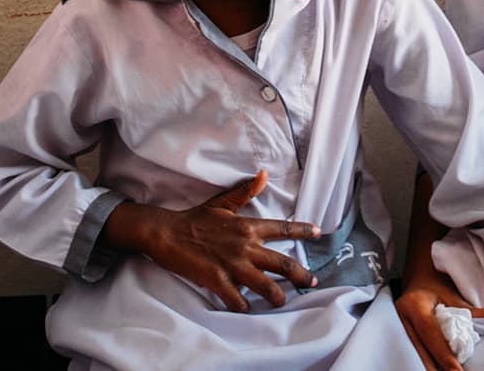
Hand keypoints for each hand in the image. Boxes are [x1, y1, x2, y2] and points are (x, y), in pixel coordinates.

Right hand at [100, 169, 320, 311]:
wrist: (166, 232)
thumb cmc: (194, 219)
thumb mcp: (222, 203)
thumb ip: (245, 192)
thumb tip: (263, 174)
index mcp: (247, 226)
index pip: (283, 228)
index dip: (303, 230)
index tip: (318, 232)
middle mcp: (245, 246)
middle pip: (284, 264)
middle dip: (302, 276)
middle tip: (313, 282)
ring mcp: (232, 264)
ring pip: (267, 287)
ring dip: (277, 297)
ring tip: (281, 302)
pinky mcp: (217, 280)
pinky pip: (238, 300)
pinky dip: (244, 307)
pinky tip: (246, 309)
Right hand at [394, 270, 483, 370]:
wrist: (417, 281)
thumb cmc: (435, 287)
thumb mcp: (451, 295)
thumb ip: (469, 310)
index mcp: (414, 305)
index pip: (429, 333)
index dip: (443, 353)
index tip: (456, 370)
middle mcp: (402, 317)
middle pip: (418, 348)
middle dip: (434, 366)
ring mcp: (398, 326)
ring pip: (413, 352)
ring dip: (429, 365)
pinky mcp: (399, 333)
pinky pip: (413, 350)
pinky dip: (425, 360)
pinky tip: (435, 369)